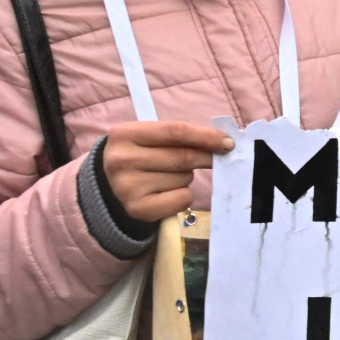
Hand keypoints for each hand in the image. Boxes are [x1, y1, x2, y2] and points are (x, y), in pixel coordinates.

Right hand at [102, 120, 234, 225]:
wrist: (111, 185)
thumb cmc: (141, 155)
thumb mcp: (151, 138)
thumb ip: (181, 137)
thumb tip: (224, 143)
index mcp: (124, 134)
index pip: (176, 131)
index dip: (206, 137)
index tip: (229, 142)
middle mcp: (121, 159)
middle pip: (183, 157)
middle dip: (206, 158)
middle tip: (218, 159)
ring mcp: (126, 186)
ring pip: (183, 178)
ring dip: (187, 177)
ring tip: (169, 176)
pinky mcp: (136, 208)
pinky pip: (181, 199)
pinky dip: (184, 196)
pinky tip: (167, 193)